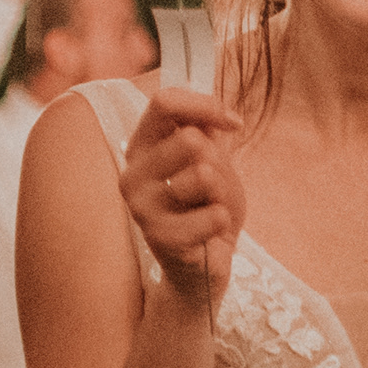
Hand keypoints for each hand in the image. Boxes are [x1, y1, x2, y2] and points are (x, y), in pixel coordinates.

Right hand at [121, 83, 244, 305]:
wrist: (207, 264)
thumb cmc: (207, 208)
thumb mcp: (213, 160)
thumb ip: (207, 129)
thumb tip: (219, 114)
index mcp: (142, 148)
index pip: (164, 103)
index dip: (206, 106)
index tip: (234, 122)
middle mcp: (133, 174)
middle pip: (189, 139)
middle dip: (218, 162)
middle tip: (213, 188)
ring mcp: (141, 207)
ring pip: (204, 175)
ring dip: (221, 193)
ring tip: (208, 211)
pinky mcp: (159, 237)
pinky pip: (213, 213)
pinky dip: (222, 220)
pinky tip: (210, 232)